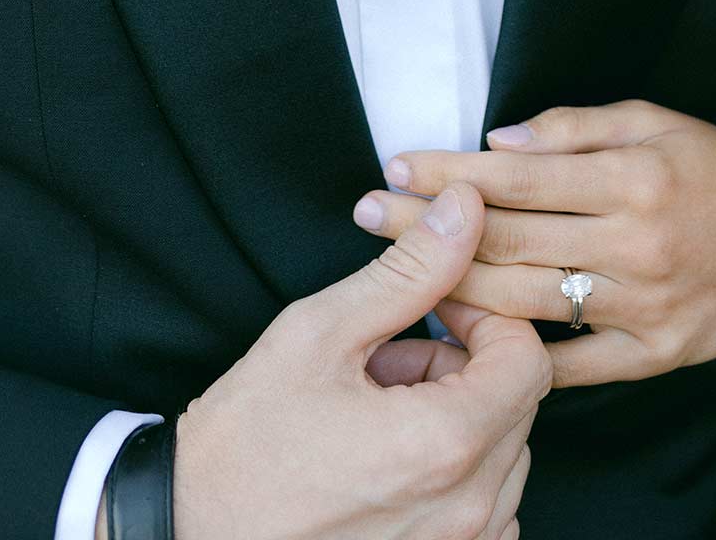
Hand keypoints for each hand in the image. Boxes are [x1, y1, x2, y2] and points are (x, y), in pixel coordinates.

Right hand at [166, 183, 550, 538]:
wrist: (187, 531)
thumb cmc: (243, 445)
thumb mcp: (320, 334)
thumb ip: (411, 269)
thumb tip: (466, 208)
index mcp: (444, 445)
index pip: (527, 358)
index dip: (488, 317)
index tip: (440, 310)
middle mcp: (466, 509)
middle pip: (518, 406)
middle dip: (467, 365)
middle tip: (393, 356)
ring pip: (503, 457)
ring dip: (459, 418)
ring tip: (381, 408)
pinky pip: (485, 510)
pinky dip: (453, 476)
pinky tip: (389, 462)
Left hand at [353, 103, 715, 386]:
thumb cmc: (709, 166)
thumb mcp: (649, 119)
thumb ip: (571, 129)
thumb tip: (496, 143)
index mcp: (634, 177)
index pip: (519, 178)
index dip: (449, 174)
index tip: (395, 167)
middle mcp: (637, 245)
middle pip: (509, 242)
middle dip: (428, 230)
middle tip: (368, 215)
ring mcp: (645, 309)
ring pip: (526, 305)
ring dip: (454, 289)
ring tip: (399, 275)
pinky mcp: (653, 357)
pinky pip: (569, 364)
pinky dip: (514, 349)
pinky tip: (465, 331)